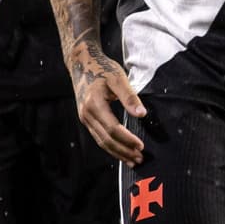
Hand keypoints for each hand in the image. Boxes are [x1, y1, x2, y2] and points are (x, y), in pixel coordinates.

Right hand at [69, 41, 145, 165]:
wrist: (82, 63)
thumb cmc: (103, 68)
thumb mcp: (118, 78)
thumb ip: (129, 96)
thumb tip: (142, 114)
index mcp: (94, 104)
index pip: (112, 128)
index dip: (127, 139)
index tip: (141, 146)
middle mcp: (87, 114)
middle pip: (106, 140)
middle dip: (123, 151)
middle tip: (139, 158)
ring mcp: (85, 118)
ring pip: (101, 141)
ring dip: (117, 152)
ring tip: (132, 160)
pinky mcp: (86, 119)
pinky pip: (98, 137)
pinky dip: (110, 146)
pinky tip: (120, 151)